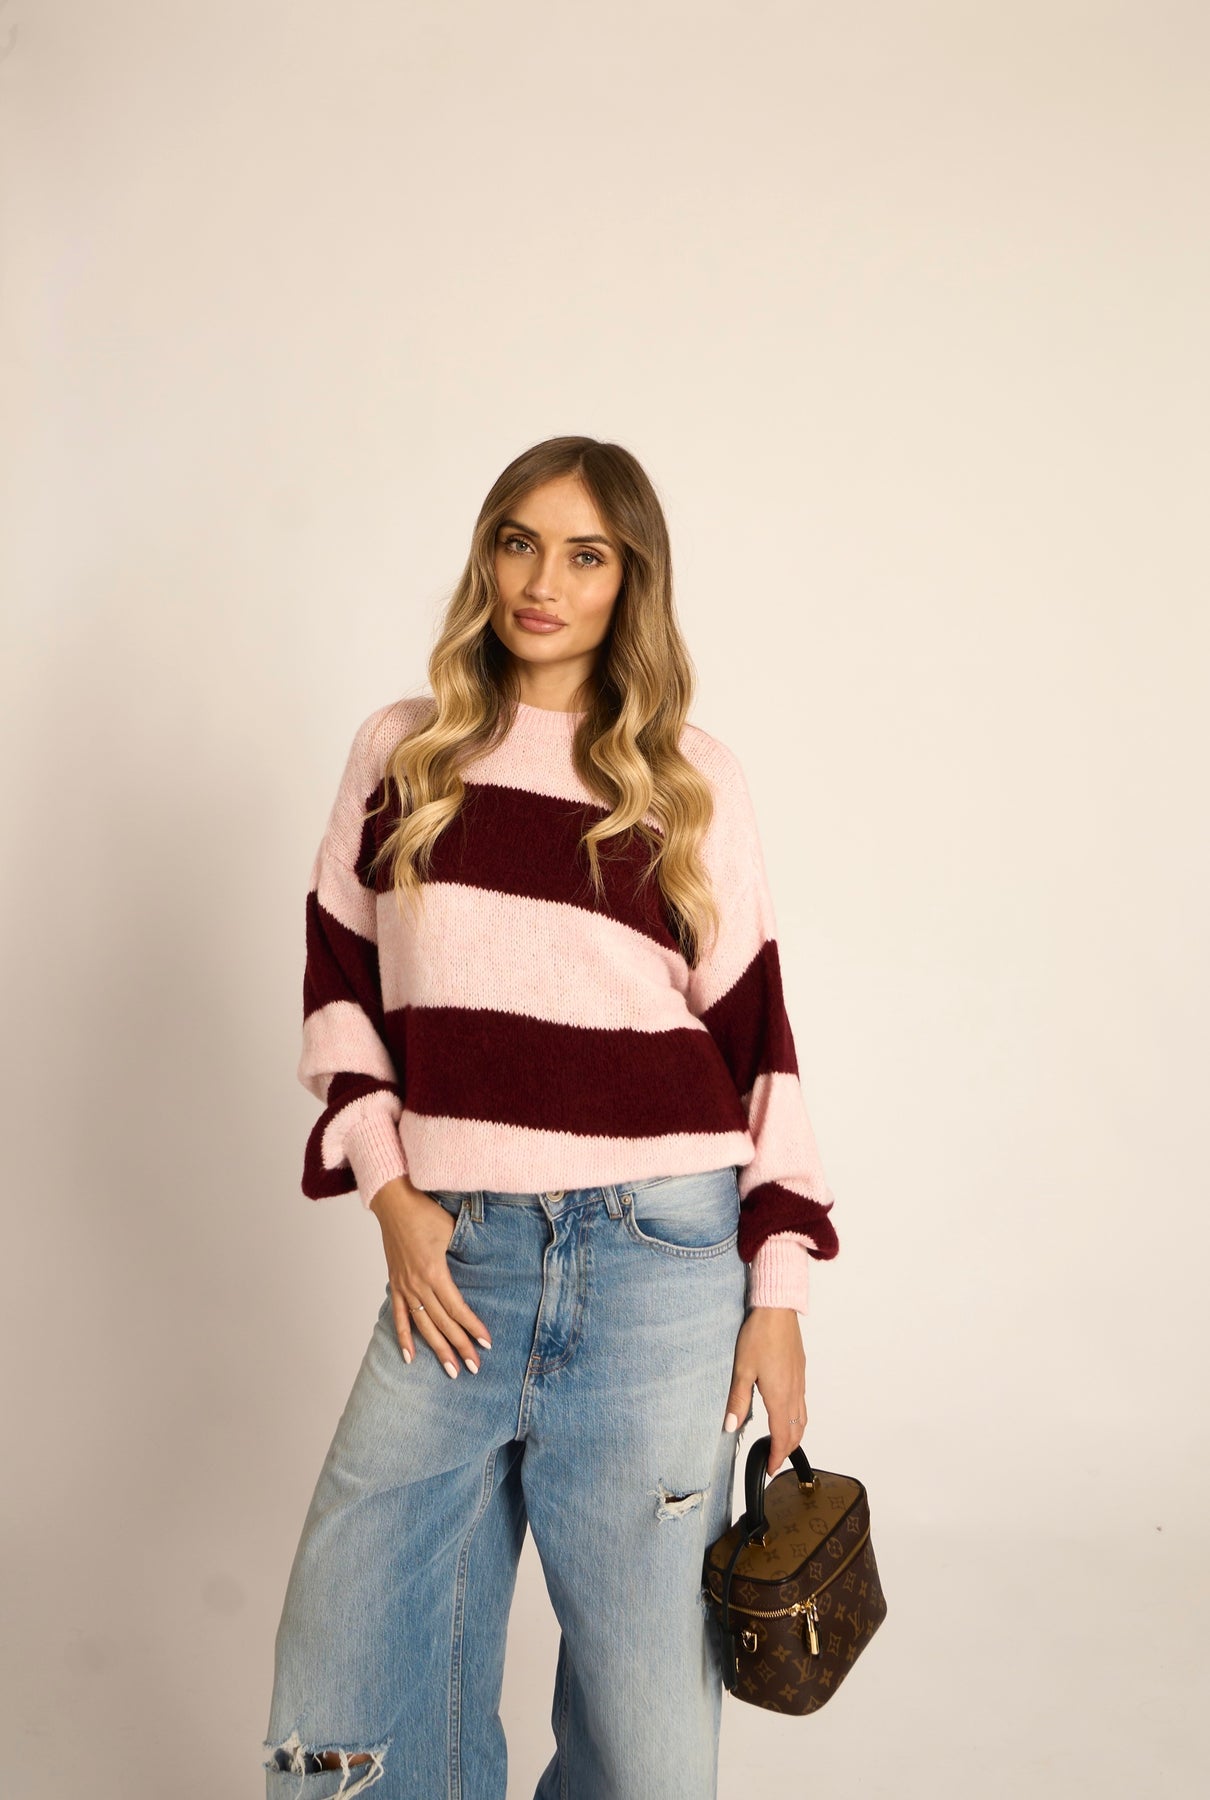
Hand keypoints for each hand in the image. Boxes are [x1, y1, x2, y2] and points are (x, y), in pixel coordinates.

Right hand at [368, 1176, 492, 1377]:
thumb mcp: (452, 1230)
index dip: (472, 1327)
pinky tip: (410, 1358)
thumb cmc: (425, 1212)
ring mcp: (404, 1286)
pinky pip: (399, 1316)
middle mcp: (417, 1284)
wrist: (394, 1202)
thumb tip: (484, 1268)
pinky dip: (403, 1338)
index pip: (457, 1308)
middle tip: (474, 1368)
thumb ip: (466, 1252)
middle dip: (459, 1346)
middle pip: (442, 1322)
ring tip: (450, 1370)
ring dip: (437, 1349)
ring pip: (422, 1325)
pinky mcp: (395, 1284)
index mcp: (434, 1272)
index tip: (486, 1344)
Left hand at [722, 1306, 806, 1475]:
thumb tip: (731, 1426)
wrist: (777, 1309)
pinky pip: (803, 1402)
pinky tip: (788, 1412)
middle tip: (775, 1460)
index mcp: (780, 1396)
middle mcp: (794, 1392)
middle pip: (796, 1431)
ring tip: (783, 1444)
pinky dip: (798, 1417)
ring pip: (802, 1418)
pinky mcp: (800, 1370)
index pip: (780, 1436)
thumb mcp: (742, 1369)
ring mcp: (799, 1381)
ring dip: (795, 1435)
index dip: (776, 1455)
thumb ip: (738, 1400)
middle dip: (786, 1450)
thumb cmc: (759, 1335)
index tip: (770, 1468)